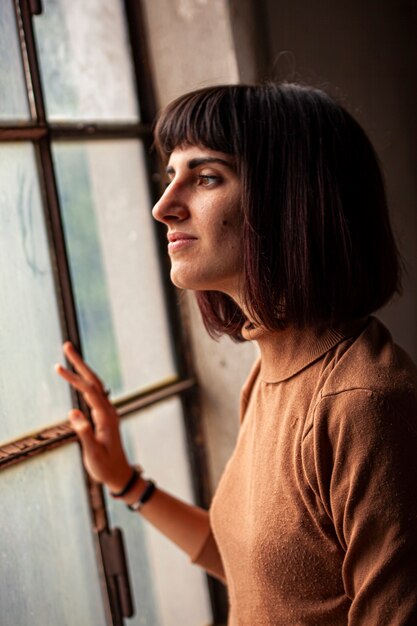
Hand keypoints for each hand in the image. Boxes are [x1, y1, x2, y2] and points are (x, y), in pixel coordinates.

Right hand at [55, 342, 131, 491]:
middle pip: (94, 380)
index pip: (88, 391)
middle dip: (80, 362)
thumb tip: (73, 412)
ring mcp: (108, 412)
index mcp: (105, 416)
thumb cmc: (106, 467)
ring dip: (83, 369)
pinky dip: (85, 381)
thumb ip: (84, 433)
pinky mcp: (105, 416)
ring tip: (70, 356)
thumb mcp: (93, 453)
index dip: (73, 377)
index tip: (57, 367)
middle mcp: (109, 410)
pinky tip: (79, 379)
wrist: (121, 475)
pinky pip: (95, 393)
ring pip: (96, 385)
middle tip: (67, 345)